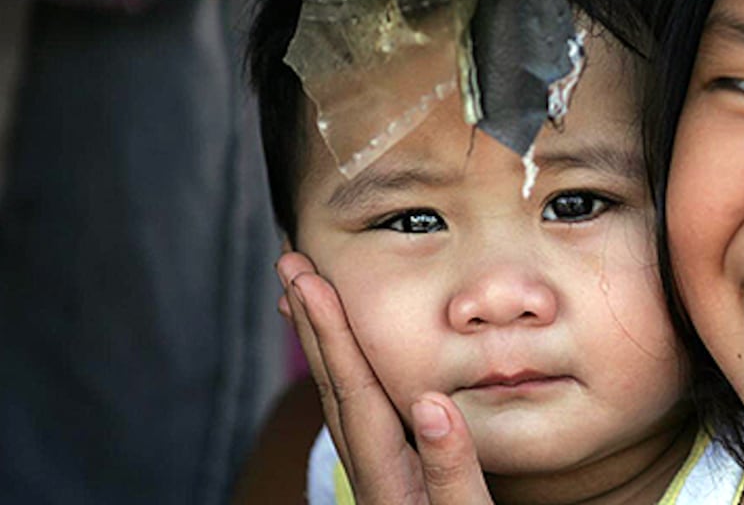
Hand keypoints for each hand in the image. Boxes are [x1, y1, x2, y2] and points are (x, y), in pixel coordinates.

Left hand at [276, 252, 493, 504]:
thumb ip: (450, 466)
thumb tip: (431, 403)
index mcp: (385, 479)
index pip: (354, 390)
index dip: (332, 331)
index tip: (309, 280)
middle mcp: (371, 476)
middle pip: (333, 388)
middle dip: (312, 321)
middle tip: (290, 264)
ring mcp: (378, 480)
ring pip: (339, 399)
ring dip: (322, 341)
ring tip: (303, 297)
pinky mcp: (391, 482)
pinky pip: (357, 412)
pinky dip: (344, 371)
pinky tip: (350, 360)